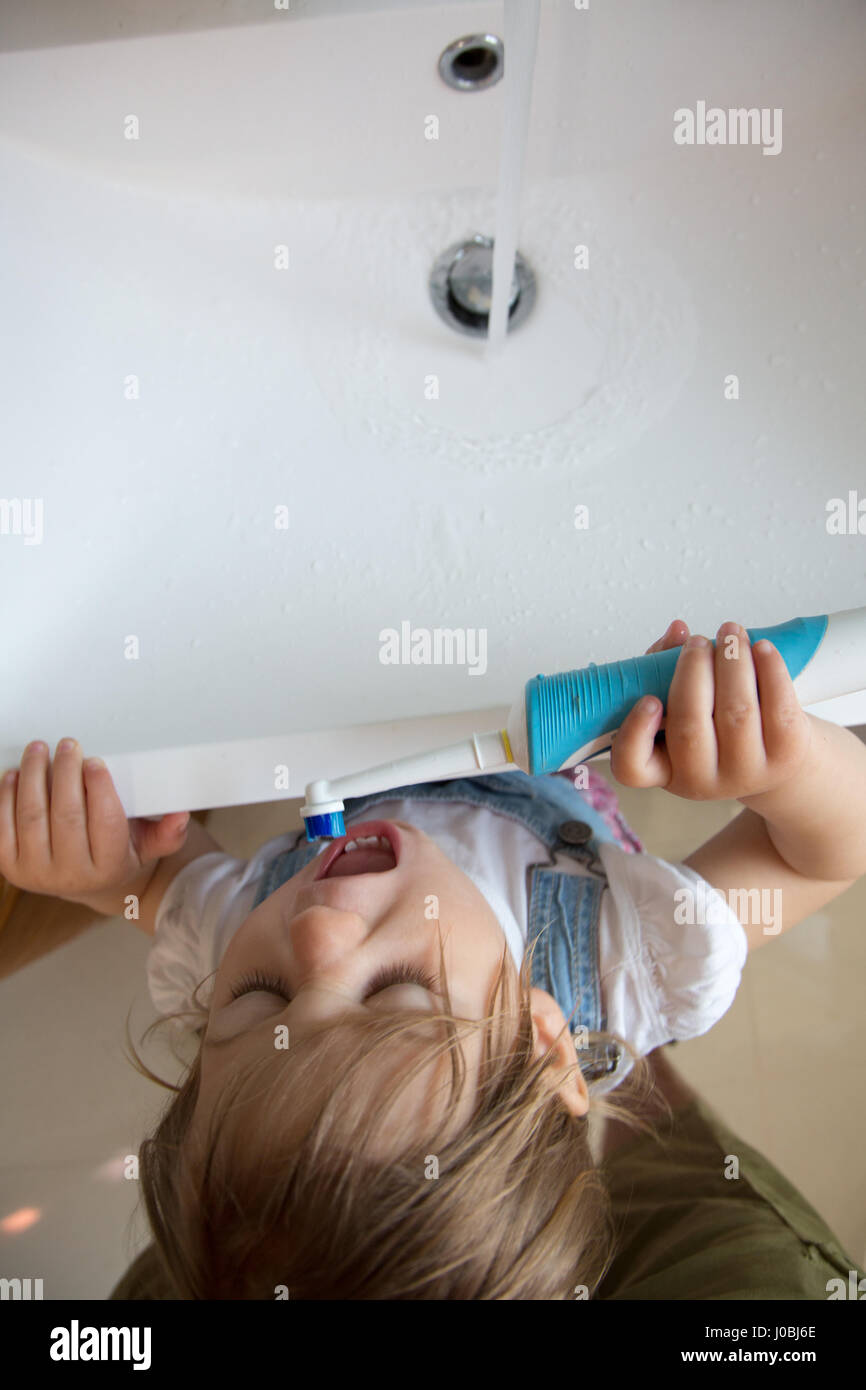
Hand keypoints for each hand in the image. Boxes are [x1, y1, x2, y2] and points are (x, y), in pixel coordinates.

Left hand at [0, 739, 190, 904]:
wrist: (85, 882)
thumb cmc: (118, 853)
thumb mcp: (148, 845)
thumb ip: (167, 832)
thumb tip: (181, 816)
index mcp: (109, 868)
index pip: (106, 824)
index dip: (100, 789)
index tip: (95, 761)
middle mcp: (71, 877)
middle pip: (66, 816)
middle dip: (66, 773)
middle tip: (69, 746)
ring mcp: (36, 873)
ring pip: (32, 817)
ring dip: (33, 777)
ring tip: (40, 750)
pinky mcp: (11, 867)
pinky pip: (3, 826)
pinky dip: (6, 795)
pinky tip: (16, 774)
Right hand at [609, 619, 812, 801]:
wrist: (772, 757)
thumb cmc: (715, 725)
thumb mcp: (682, 706)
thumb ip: (665, 667)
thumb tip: (678, 630)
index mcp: (664, 769)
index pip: (632, 767)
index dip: (636, 731)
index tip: (649, 698)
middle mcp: (701, 780)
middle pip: (691, 726)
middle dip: (693, 671)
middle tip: (697, 642)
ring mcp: (746, 772)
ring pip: (737, 712)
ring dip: (732, 661)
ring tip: (730, 633)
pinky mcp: (785, 755)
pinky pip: (779, 708)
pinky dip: (770, 670)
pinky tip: (761, 648)